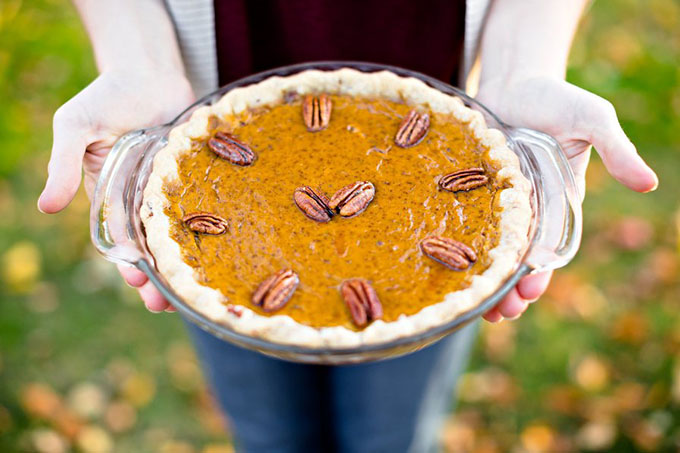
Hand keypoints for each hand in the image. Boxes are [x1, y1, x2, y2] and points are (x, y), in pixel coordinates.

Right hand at [39, 71, 194, 311]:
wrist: (151, 70)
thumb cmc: (109, 94)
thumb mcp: (76, 126)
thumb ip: (64, 164)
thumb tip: (47, 207)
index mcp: (110, 194)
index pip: (119, 236)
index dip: (127, 261)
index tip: (136, 280)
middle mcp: (142, 198)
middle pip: (151, 246)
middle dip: (155, 276)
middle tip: (162, 304)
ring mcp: (172, 190)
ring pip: (179, 236)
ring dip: (182, 265)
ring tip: (192, 294)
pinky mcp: (197, 179)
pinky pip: (204, 209)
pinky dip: (210, 232)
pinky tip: (222, 254)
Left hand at [475, 76, 657, 321]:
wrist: (512, 79)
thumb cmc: (556, 98)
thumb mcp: (592, 120)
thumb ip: (616, 150)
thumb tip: (649, 184)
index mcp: (557, 201)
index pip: (549, 247)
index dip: (541, 272)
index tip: (529, 292)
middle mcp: (525, 208)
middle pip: (516, 259)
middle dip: (510, 288)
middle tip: (499, 313)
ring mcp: (494, 202)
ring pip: (488, 250)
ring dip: (483, 279)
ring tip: (472, 308)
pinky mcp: (468, 191)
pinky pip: (462, 225)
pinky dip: (457, 248)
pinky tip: (444, 271)